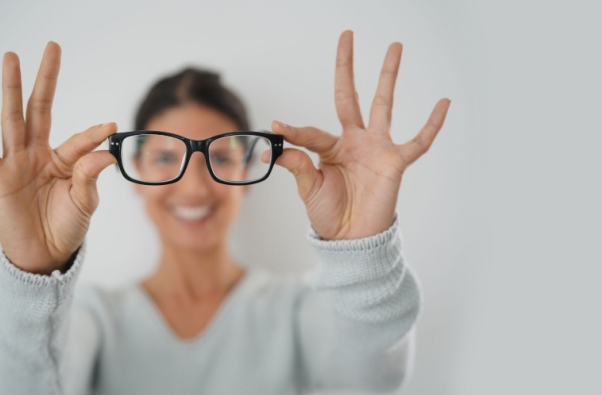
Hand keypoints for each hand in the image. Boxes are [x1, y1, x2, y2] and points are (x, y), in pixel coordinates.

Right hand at [0, 42, 117, 273]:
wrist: (43, 256)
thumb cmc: (67, 228)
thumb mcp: (84, 204)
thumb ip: (90, 177)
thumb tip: (105, 151)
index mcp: (63, 160)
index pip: (79, 140)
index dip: (93, 134)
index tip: (110, 125)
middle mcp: (38, 154)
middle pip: (41, 108)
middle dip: (45, 79)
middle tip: (52, 46)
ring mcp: (16, 163)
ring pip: (13, 119)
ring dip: (11, 88)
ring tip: (11, 57)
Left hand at [272, 30, 450, 239]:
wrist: (351, 240)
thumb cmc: (328, 214)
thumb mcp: (308, 189)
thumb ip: (296, 166)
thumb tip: (276, 147)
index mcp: (330, 148)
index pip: (310, 132)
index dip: (293, 131)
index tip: (275, 127)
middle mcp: (353, 141)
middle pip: (349, 96)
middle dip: (347, 67)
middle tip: (346, 36)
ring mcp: (376, 148)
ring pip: (383, 104)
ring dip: (388, 76)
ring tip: (395, 47)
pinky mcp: (395, 162)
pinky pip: (418, 141)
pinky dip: (432, 124)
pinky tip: (444, 102)